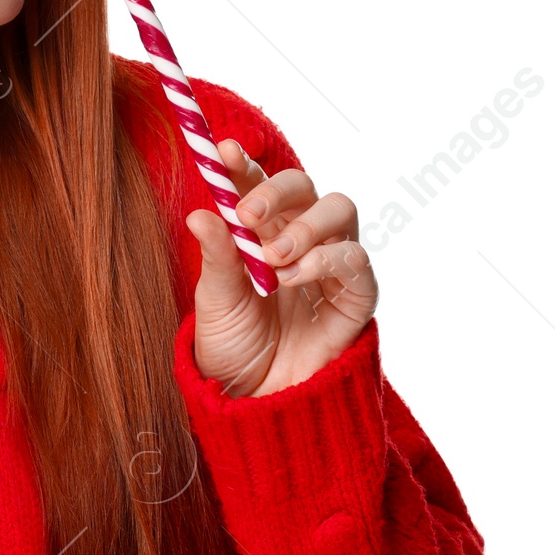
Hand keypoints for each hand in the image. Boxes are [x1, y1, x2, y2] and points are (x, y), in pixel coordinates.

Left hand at [185, 141, 376, 397]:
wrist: (255, 402)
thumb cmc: (233, 346)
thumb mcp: (216, 301)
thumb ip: (216, 257)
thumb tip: (198, 212)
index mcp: (260, 233)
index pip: (258, 185)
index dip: (244, 165)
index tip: (223, 152)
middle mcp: (300, 239)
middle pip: (306, 188)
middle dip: (277, 192)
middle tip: (248, 216)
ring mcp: (331, 265)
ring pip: (339, 211)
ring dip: (305, 227)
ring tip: (272, 261)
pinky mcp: (356, 297)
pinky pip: (357, 262)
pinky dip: (326, 261)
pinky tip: (294, 278)